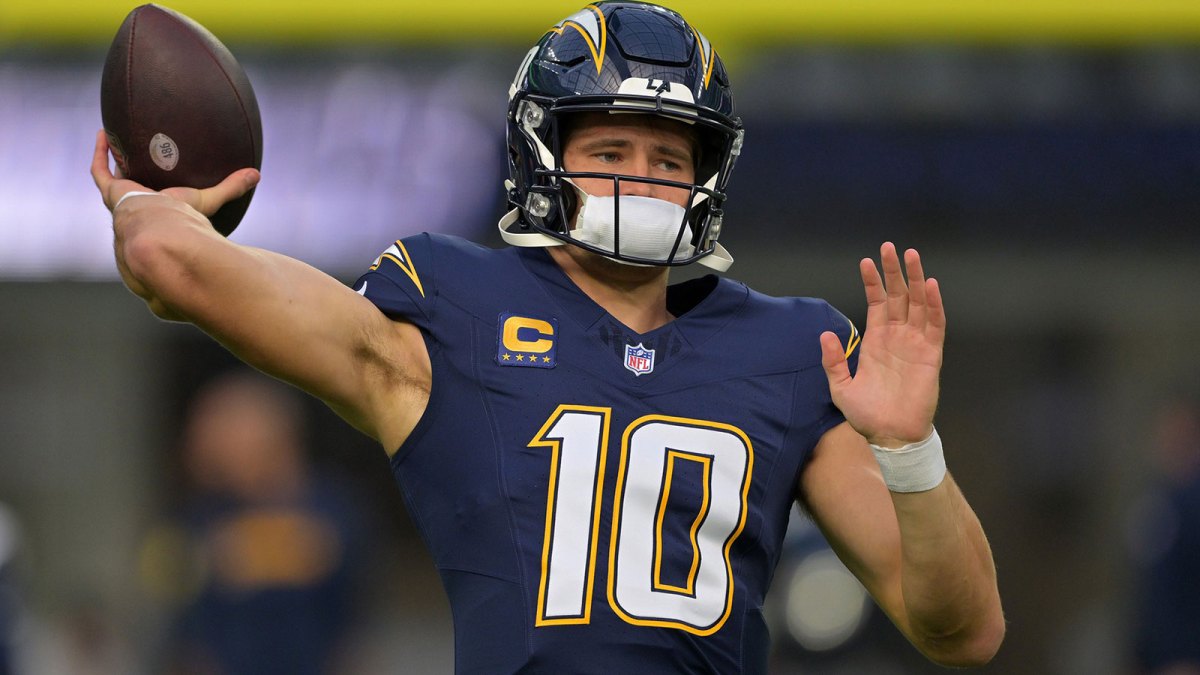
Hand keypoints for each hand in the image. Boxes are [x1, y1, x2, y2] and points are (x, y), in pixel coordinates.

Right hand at [90, 130, 259, 215]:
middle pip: (137, 188)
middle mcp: (140, 207)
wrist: (156, 227)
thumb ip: (232, 188)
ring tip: (118, 140)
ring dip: (117, 159)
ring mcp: (123, 199)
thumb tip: (258, 175)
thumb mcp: (210, 198)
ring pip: (116, 177)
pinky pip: (100, 170)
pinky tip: (103, 133)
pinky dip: (101, 152)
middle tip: (139, 153)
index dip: (162, 190)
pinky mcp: (112, 191)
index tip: (164, 175)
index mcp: (162, 211)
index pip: (162, 201)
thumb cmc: (182, 218)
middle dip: (137, 173)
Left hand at [819, 242, 945, 447]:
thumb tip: (825, 334)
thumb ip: (833, 361)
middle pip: (897, 295)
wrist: (890, 436)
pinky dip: (934, 304)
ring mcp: (915, 342)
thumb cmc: (866, 414)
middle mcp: (897, 336)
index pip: (876, 302)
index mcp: (876, 340)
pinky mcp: (931, 354)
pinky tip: (931, 285)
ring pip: (918, 303)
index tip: (866, 261)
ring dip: (916, 279)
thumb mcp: (840, 387)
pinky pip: (935, 324)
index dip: (872, 282)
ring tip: (912, 255)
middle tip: (890, 247)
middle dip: (894, 271)